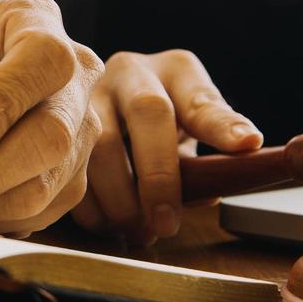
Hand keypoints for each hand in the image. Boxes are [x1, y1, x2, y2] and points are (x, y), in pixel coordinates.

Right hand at [70, 50, 262, 245]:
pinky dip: (88, 203)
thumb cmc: (160, 123)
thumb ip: (204, 160)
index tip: (247, 145)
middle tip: (167, 223)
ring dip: (119, 197)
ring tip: (137, 231)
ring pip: (100, 142)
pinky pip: (67, 164)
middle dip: (159, 175)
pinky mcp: (55, 119)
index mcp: (174, 70)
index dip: (222, 124)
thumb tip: (205, 195)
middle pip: (149, 112)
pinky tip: (106, 224)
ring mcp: (90, 92)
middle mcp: (130, 71)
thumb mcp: (189, 129)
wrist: (107, 102)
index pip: (202, 96)